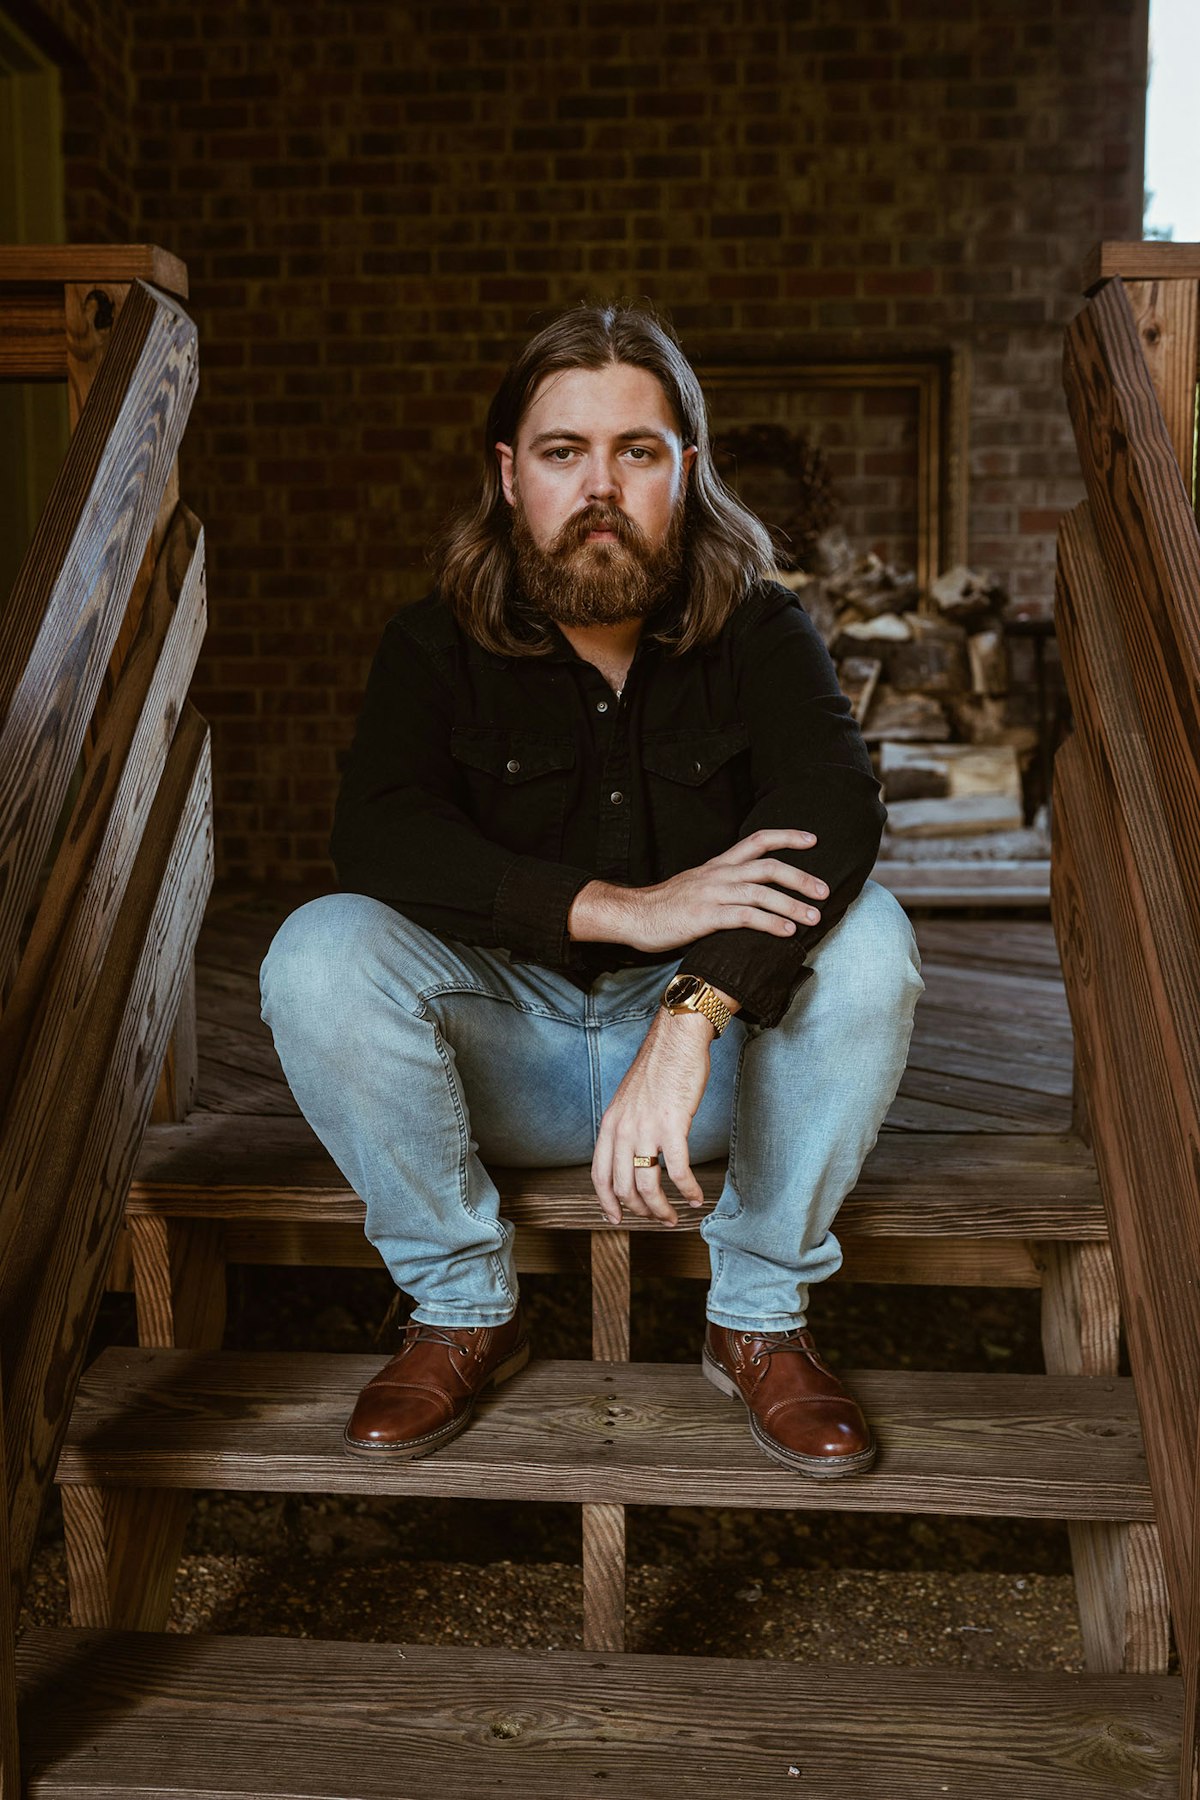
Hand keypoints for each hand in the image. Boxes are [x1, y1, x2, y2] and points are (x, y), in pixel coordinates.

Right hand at [569, 827, 827, 953]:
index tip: (813, 840)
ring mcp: (712, 894)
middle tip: (825, 890)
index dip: (787, 837)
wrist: (633, 916)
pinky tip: (787, 932)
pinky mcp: (705, 917)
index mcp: (718, 865)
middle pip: (768, 866)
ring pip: (761, 892)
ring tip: (814, 917)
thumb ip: (723, 888)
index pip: (757, 841)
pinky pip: (745, 917)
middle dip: (800, 877)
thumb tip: (750, 898)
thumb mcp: (697, 887)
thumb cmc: (665, 907)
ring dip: (792, 904)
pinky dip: (770, 923)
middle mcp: (719, 874)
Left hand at [591, 1008, 713, 1225]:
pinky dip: (687, 1190)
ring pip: (648, 1186)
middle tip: (657, 1219)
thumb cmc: (658, 1068)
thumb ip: (626, 1127)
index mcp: (610, 1124)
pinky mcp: (672, 1126)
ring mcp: (646, 1129)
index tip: (616, 1218)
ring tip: (674, 1217)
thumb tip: (633, 1154)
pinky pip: (677, 1171)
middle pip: (623, 1187)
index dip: (606, 1203)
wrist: (676, 1040)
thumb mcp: (629, 1100)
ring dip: (662, 1209)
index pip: (599, 1175)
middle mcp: (623, 1130)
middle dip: (640, 1211)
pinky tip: (696, 1197)